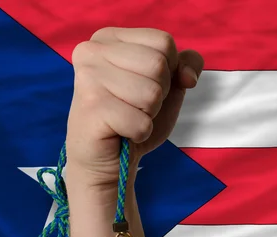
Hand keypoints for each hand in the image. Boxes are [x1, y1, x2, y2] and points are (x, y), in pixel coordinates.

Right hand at [65, 27, 202, 186]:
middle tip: (136, 105)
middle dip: (159, 93)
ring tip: (127, 116)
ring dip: (149, 114)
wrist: (107, 157)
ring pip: (152, 94)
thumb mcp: (168, 85)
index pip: (164, 41)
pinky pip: (142, 122)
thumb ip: (186, 66)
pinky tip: (121, 131)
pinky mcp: (91, 108)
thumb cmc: (134, 115)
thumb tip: (188, 77)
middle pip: (159, 64)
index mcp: (110, 37)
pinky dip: (140, 133)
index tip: (146, 84)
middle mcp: (92, 50)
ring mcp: (88, 78)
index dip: (169, 70)